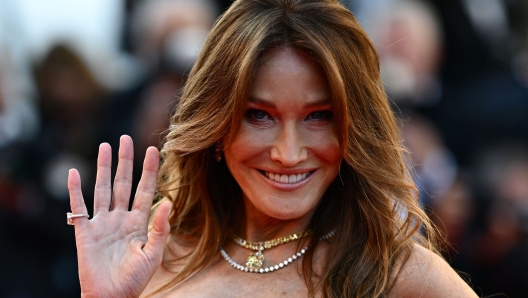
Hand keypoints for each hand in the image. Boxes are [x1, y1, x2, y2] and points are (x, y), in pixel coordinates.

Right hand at [68, 135, 171, 297]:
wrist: (111, 297)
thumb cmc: (135, 279)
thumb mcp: (153, 254)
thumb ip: (160, 229)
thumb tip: (168, 203)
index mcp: (139, 222)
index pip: (146, 189)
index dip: (150, 170)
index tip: (154, 149)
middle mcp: (120, 218)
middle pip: (123, 183)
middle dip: (125, 161)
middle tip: (125, 138)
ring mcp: (102, 223)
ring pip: (102, 189)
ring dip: (102, 167)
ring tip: (105, 146)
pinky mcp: (84, 232)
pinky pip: (79, 207)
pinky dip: (75, 190)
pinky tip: (73, 172)